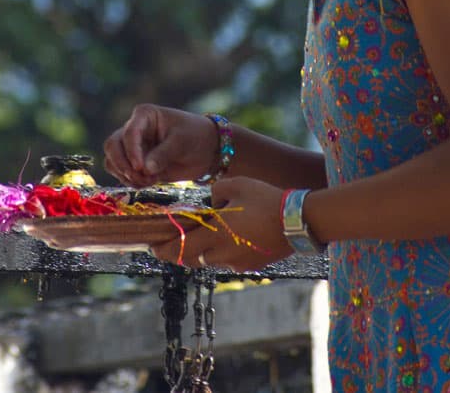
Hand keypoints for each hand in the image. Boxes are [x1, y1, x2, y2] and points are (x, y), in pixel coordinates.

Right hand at [103, 103, 217, 186]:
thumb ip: (163, 154)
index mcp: (144, 115)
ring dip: (126, 175)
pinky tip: (150, 182)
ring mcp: (133, 147)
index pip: (129, 133)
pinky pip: (122, 174)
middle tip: (140, 177)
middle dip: (122, 165)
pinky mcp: (136, 163)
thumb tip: (145, 170)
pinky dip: (131, 181)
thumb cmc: (195, 136)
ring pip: (112, 161)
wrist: (206, 149)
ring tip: (149, 181)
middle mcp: (134, 129)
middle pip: (112, 146)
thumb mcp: (182, 142)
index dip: (132, 152)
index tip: (141, 168)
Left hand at [150, 176, 293, 270]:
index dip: (162, 249)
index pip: (179, 248)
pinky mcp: (251, 265)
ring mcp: (237, 262)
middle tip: (168, 244)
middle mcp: (222, 253)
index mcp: (215, 234)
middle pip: (190, 259)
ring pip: (209, 260)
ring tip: (200, 236)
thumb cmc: (266, 199)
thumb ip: (216, 193)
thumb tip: (211, 204)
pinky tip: (229, 238)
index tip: (151, 246)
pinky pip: (228, 260)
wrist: (298, 221)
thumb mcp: (237, 185)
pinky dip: (221, 252)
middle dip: (176, 253)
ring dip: (200, 251)